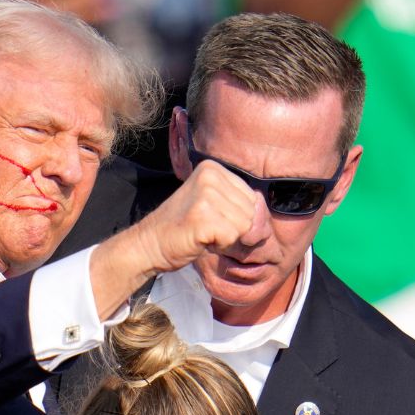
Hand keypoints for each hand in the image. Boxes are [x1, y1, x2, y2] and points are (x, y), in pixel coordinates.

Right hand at [124, 161, 257, 274]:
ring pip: (246, 226)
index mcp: (212, 168)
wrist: (149, 244)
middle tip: (207, 229)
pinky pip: (233, 238)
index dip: (241, 218)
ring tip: (204, 234)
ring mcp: (206, 195)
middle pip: (252, 212)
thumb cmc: (183, 228)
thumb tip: (265, 223)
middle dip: (236, 230)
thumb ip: (241, 206)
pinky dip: (220, 246)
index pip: (253, 198)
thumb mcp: (213, 206)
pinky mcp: (203, 217)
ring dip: (228, 239)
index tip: (213, 220)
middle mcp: (210, 176)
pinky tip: (201, 240)